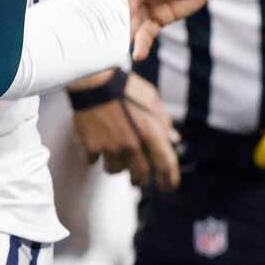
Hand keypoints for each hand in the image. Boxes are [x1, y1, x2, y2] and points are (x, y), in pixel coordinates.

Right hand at [71, 71, 180, 189]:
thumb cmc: (125, 86)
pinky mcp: (91, 146)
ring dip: (116, 165)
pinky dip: (94, 155)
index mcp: (151, 132)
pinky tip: (95, 144)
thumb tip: (173, 139)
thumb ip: (163, 121)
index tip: (167, 186)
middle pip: (139, 176)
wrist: (93, 78)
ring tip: (113, 152)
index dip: (169, 180)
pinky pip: (93, 161)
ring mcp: (111, 147)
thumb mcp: (152, 99)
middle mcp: (132, 145)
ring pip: (115, 170)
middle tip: (138, 179)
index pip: (166, 165)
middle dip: (139, 179)